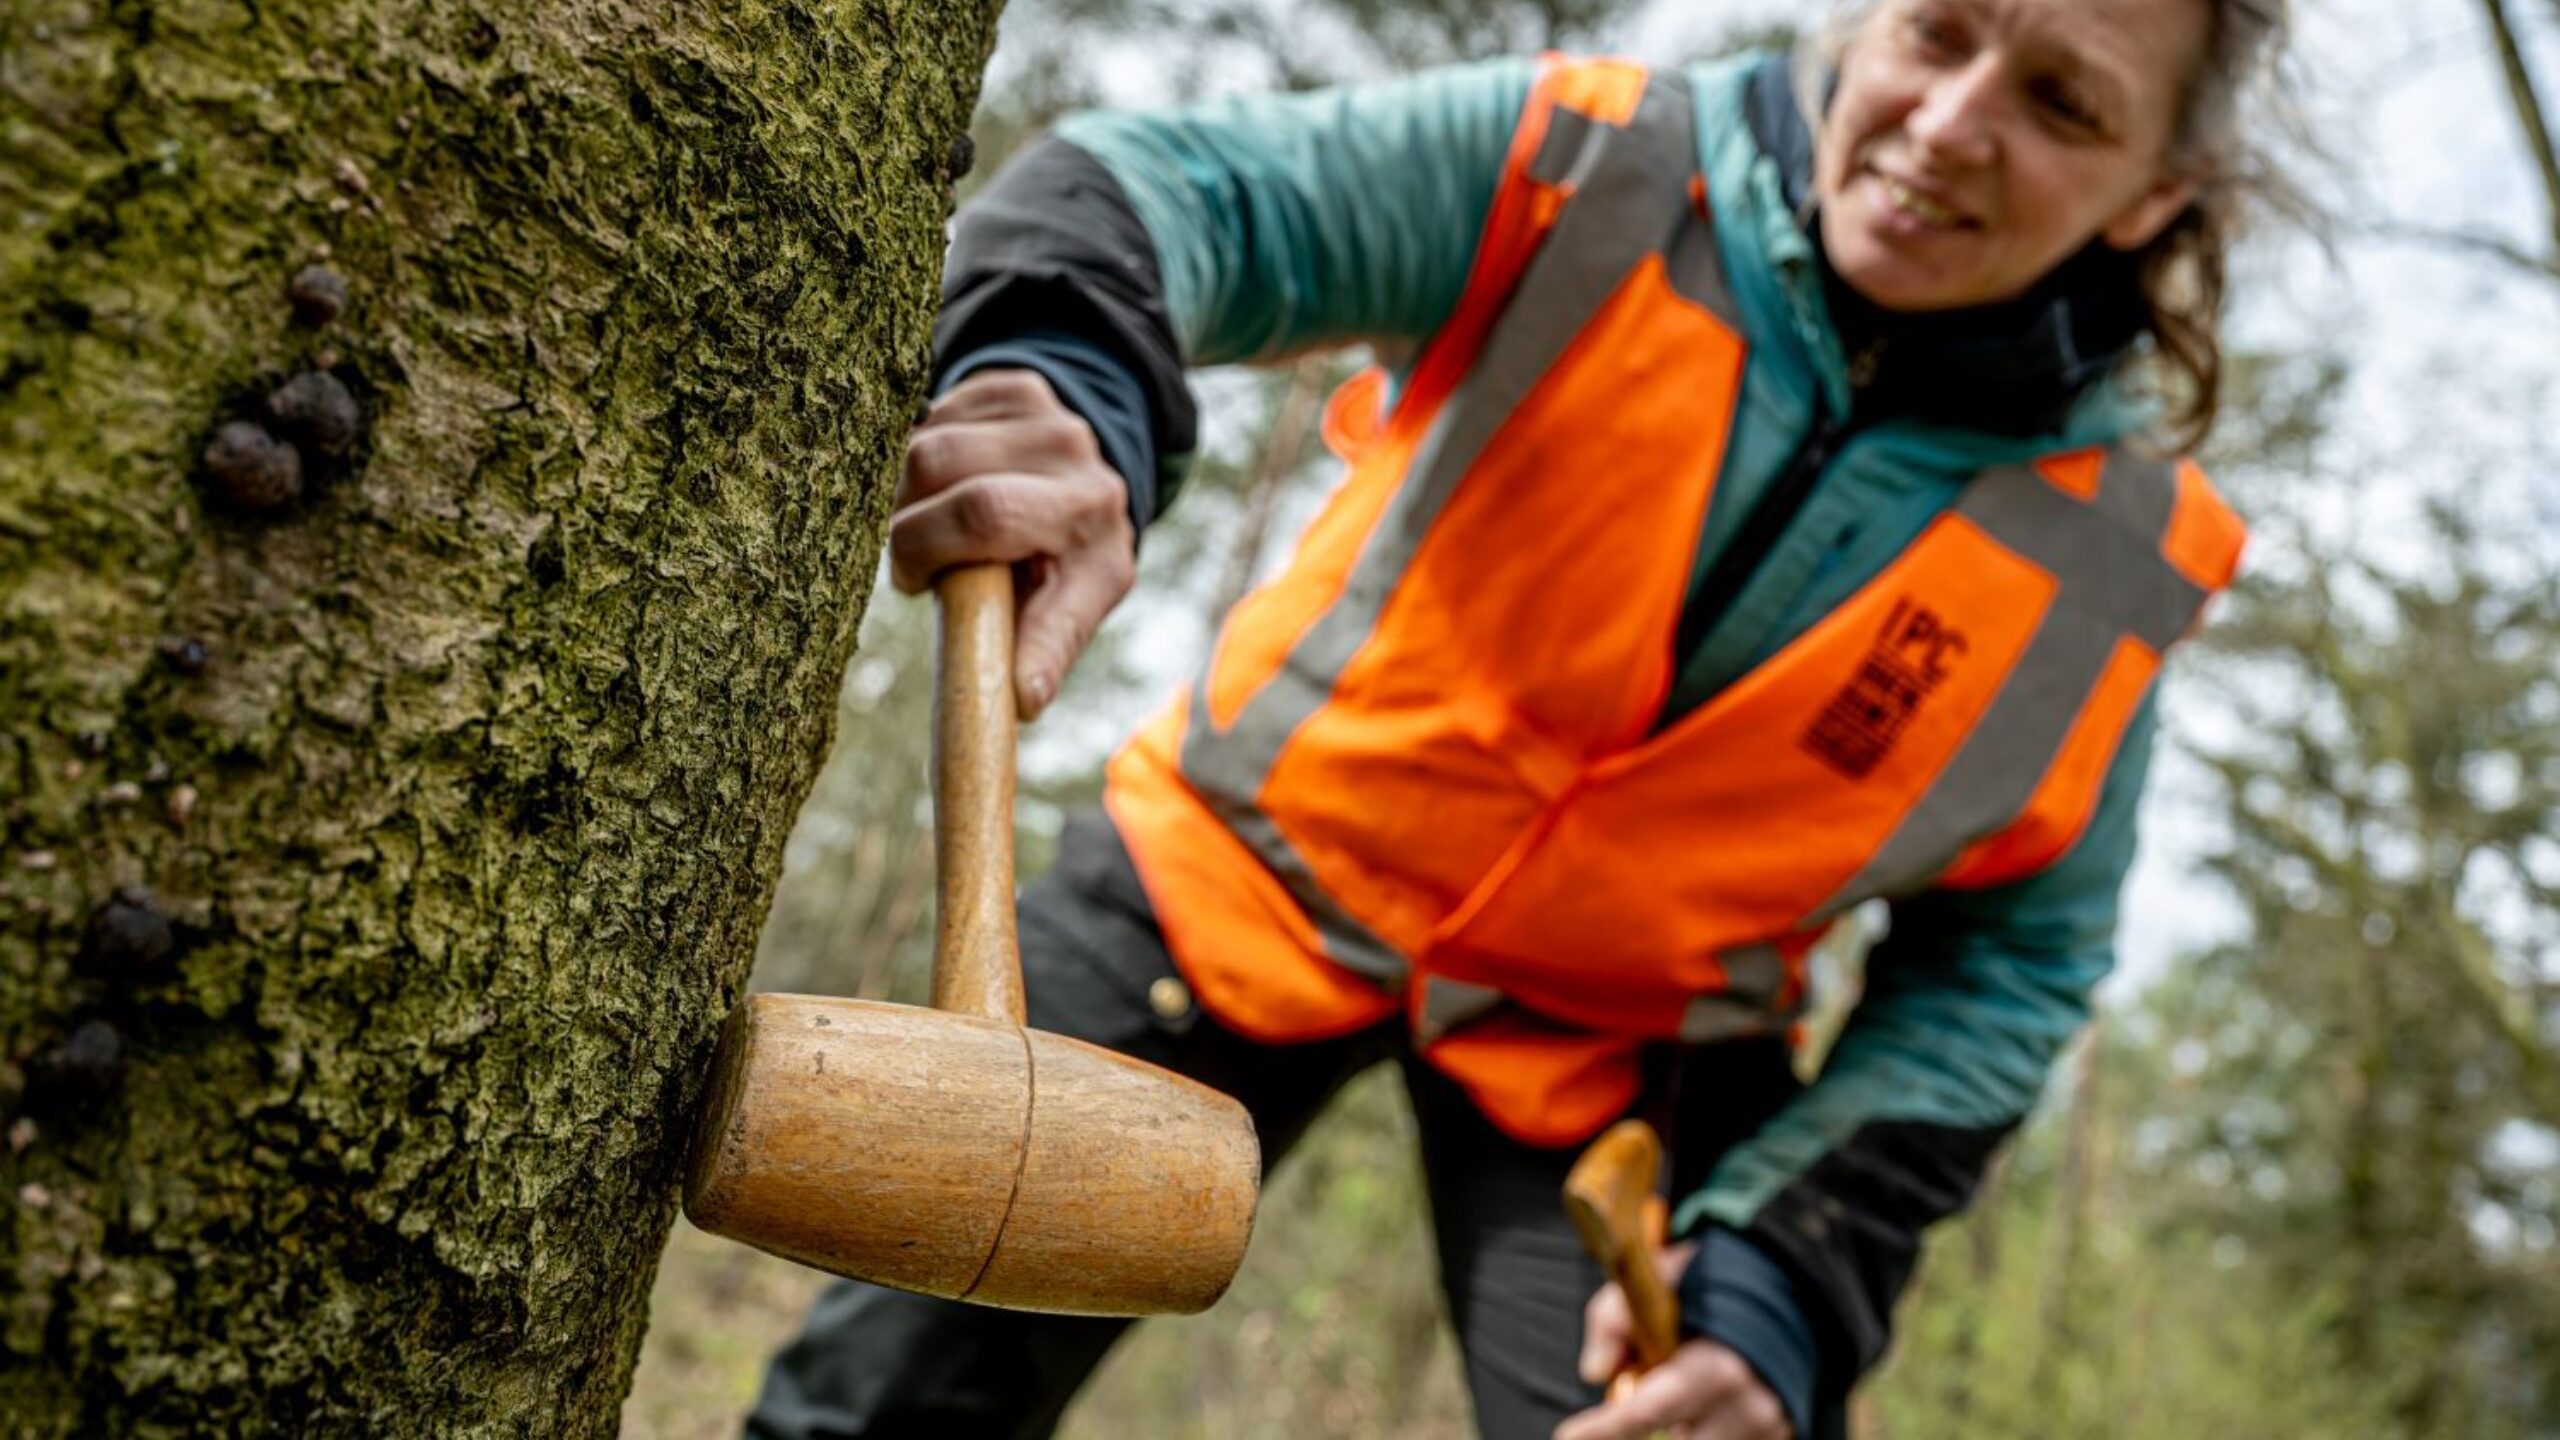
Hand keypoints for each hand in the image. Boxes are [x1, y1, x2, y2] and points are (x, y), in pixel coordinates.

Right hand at [891, 368, 1136, 719]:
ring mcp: (1049, 418)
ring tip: (930, 523)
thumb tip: (1022, 701)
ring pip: (926, 449)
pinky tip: (943, 481)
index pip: (1003, 534)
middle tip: (915, 567)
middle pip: (953, 487)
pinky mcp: (1015, 386)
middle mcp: (1082, 468)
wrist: (1086, 473)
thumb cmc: (1064, 558)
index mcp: (1096, 535)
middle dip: (910, 535)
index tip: (936, 615)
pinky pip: (930, 418)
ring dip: (905, 496)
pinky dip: (917, 456)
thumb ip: (1045, 646)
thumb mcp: (1068, 605)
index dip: (959, 572)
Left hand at [1556, 1242, 1793, 1439]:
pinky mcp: (1780, 1436)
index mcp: (1717, 1365)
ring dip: (1680, 1426)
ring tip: (1682, 1382)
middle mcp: (1747, 1406)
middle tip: (1629, 1398)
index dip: (1605, 1429)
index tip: (1567, 1436)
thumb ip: (1615, 1320)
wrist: (1788, 1287)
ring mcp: (1767, 1428)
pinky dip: (1704, 1427)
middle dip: (1641, 1427)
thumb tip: (1595, 1372)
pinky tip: (1704, 1400)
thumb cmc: (1710, 1284)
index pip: (1650, 1410)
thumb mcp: (1657, 1278)